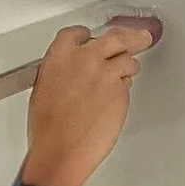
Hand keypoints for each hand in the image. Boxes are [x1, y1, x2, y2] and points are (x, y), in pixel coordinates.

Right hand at [22, 18, 157, 185]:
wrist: (61, 152)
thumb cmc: (48, 130)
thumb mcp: (43, 90)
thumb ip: (61, 71)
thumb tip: (71, 70)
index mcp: (61, 56)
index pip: (78, 33)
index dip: (87, 36)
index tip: (92, 37)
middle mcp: (86, 59)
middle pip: (115, 36)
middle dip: (130, 36)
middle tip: (141, 37)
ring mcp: (107, 74)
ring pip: (128, 60)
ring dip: (128, 67)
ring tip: (125, 76)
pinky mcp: (121, 92)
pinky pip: (127, 85)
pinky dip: (123, 91)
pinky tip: (112, 102)